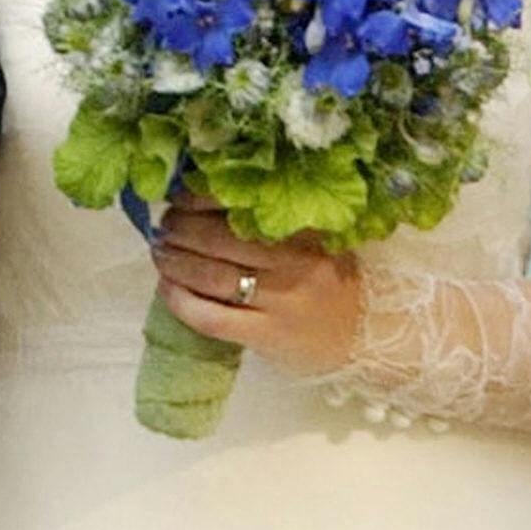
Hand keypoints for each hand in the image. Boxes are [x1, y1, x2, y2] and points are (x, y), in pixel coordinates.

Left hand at [152, 195, 360, 375]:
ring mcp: (280, 300)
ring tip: (160, 253)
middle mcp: (293, 261)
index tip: (179, 197)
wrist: (371, 336)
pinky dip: (182, 302)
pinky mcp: (267, 335)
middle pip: (217, 238)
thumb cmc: (332, 280)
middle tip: (163, 225)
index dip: (198, 198)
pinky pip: (212, 318)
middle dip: (178, 228)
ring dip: (173, 262)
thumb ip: (274, 218)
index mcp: (304, 229)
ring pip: (209, 276)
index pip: (240, 203)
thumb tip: (208, 193)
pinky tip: (168, 289)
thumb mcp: (316, 238)